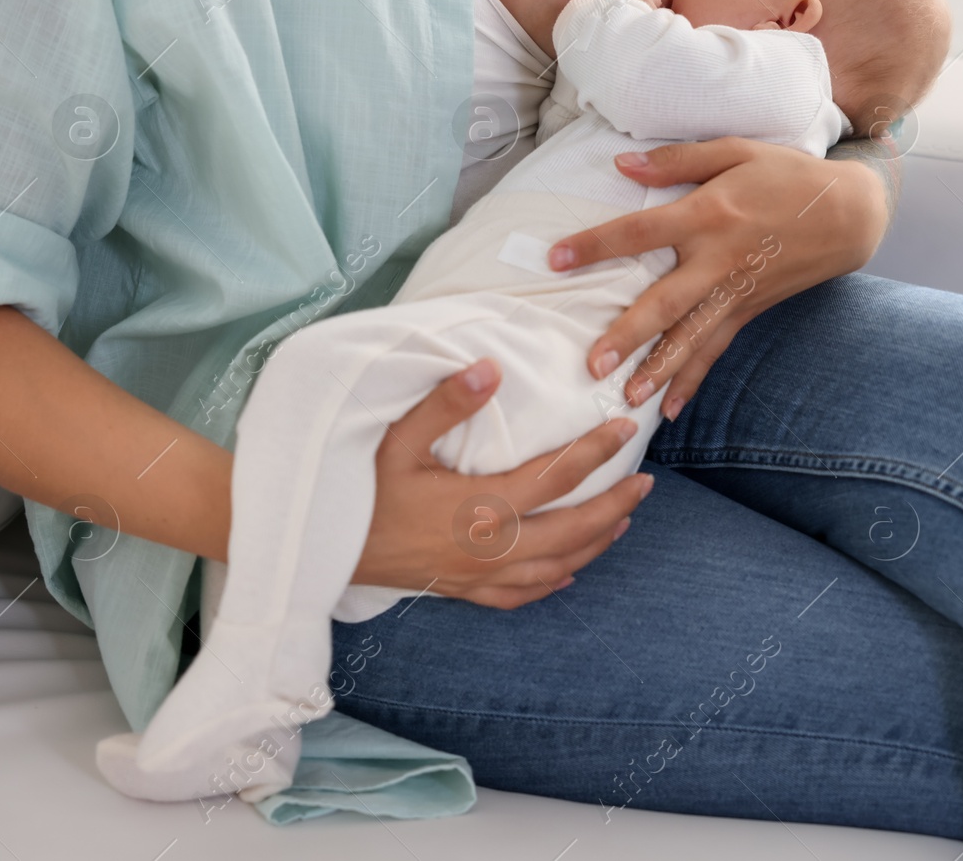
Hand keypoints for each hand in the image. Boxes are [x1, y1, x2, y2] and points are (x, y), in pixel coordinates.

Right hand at [354, 358, 653, 608]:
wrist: (317, 554)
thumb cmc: (357, 490)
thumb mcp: (395, 439)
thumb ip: (446, 403)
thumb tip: (491, 368)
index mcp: (481, 506)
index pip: (558, 475)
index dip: (597, 450)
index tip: (624, 428)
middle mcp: (490, 547)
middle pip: (574, 528)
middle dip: (615, 505)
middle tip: (644, 483)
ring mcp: (479, 575)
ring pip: (557, 564)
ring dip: (595, 542)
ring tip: (622, 519)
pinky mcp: (462, 591)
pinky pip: (521, 594)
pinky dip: (554, 582)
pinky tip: (569, 571)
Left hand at [547, 139, 892, 417]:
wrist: (848, 213)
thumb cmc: (788, 175)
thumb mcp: (736, 150)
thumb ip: (678, 160)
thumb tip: (622, 164)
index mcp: (708, 215)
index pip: (640, 232)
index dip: (597, 245)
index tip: (555, 260)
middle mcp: (719, 260)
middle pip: (666, 302)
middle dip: (628, 334)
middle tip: (592, 363)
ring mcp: (735, 292)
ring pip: (691, 338)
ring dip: (659, 371)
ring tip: (627, 400)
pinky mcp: (748, 310)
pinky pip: (716, 350)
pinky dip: (693, 380)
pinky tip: (670, 410)